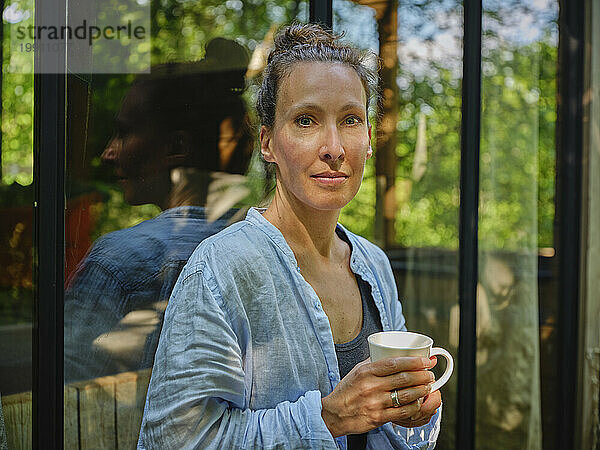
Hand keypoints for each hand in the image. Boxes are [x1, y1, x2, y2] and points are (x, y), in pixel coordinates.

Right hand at [321, 356, 437, 436]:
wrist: (335, 413)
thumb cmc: (347, 391)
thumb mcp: (357, 371)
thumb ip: (374, 363)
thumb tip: (392, 353)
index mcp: (366, 371)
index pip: (395, 363)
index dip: (414, 362)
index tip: (426, 361)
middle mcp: (371, 386)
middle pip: (404, 378)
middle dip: (422, 375)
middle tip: (430, 374)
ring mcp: (375, 402)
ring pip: (406, 395)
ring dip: (421, 390)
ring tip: (428, 386)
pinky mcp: (379, 417)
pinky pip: (403, 411)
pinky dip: (415, 406)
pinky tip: (419, 402)